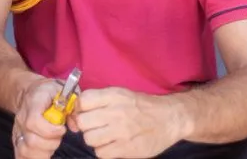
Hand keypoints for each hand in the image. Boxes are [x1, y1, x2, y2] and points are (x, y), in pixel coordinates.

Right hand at [13, 78, 66, 158]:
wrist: (31, 92)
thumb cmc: (50, 92)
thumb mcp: (64, 90)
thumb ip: (72, 105)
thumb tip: (76, 125)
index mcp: (33, 102)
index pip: (34, 121)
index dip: (50, 130)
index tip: (62, 129)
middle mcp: (22, 117)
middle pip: (32, 140)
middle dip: (51, 143)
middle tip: (59, 135)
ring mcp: (17, 130)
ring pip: (26, 150)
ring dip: (44, 152)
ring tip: (52, 143)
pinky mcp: (16, 139)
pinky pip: (20, 155)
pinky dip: (34, 157)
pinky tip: (44, 152)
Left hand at [68, 87, 182, 157]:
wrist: (170, 118)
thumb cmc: (143, 106)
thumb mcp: (122, 94)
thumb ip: (100, 100)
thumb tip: (76, 109)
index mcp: (114, 96)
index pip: (83, 101)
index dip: (79, 108)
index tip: (84, 112)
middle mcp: (116, 112)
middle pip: (83, 122)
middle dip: (86, 125)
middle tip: (95, 126)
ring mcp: (121, 132)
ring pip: (89, 139)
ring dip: (94, 139)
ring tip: (105, 136)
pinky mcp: (127, 149)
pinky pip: (101, 153)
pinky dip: (104, 151)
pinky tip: (113, 145)